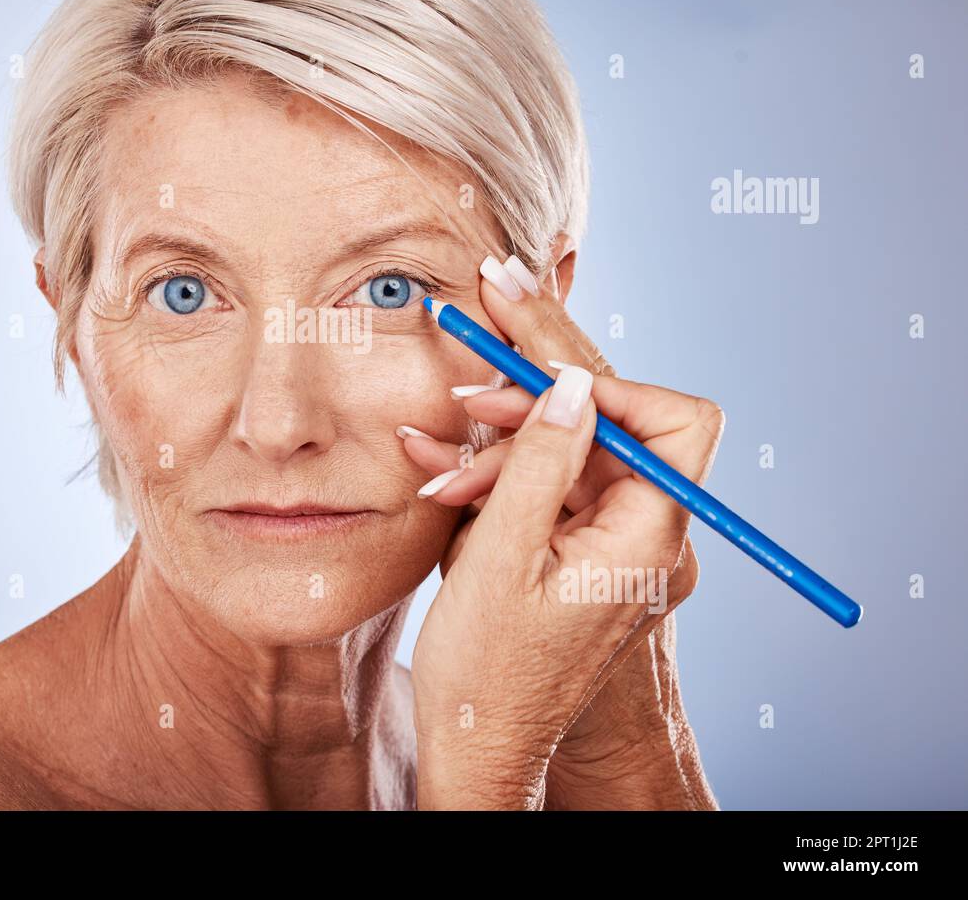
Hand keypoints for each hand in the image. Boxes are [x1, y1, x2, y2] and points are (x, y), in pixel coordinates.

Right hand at [406, 262, 723, 809]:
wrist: (478, 744)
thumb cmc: (489, 671)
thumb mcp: (502, 556)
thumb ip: (540, 461)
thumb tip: (571, 382)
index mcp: (644, 535)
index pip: (675, 421)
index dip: (611, 385)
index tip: (537, 374)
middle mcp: (642, 534)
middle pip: (612, 428)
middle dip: (536, 400)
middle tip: (471, 367)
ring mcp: (611, 544)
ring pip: (570, 456)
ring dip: (502, 448)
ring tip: (437, 459)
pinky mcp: (578, 552)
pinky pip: (550, 490)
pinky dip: (501, 479)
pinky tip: (444, 477)